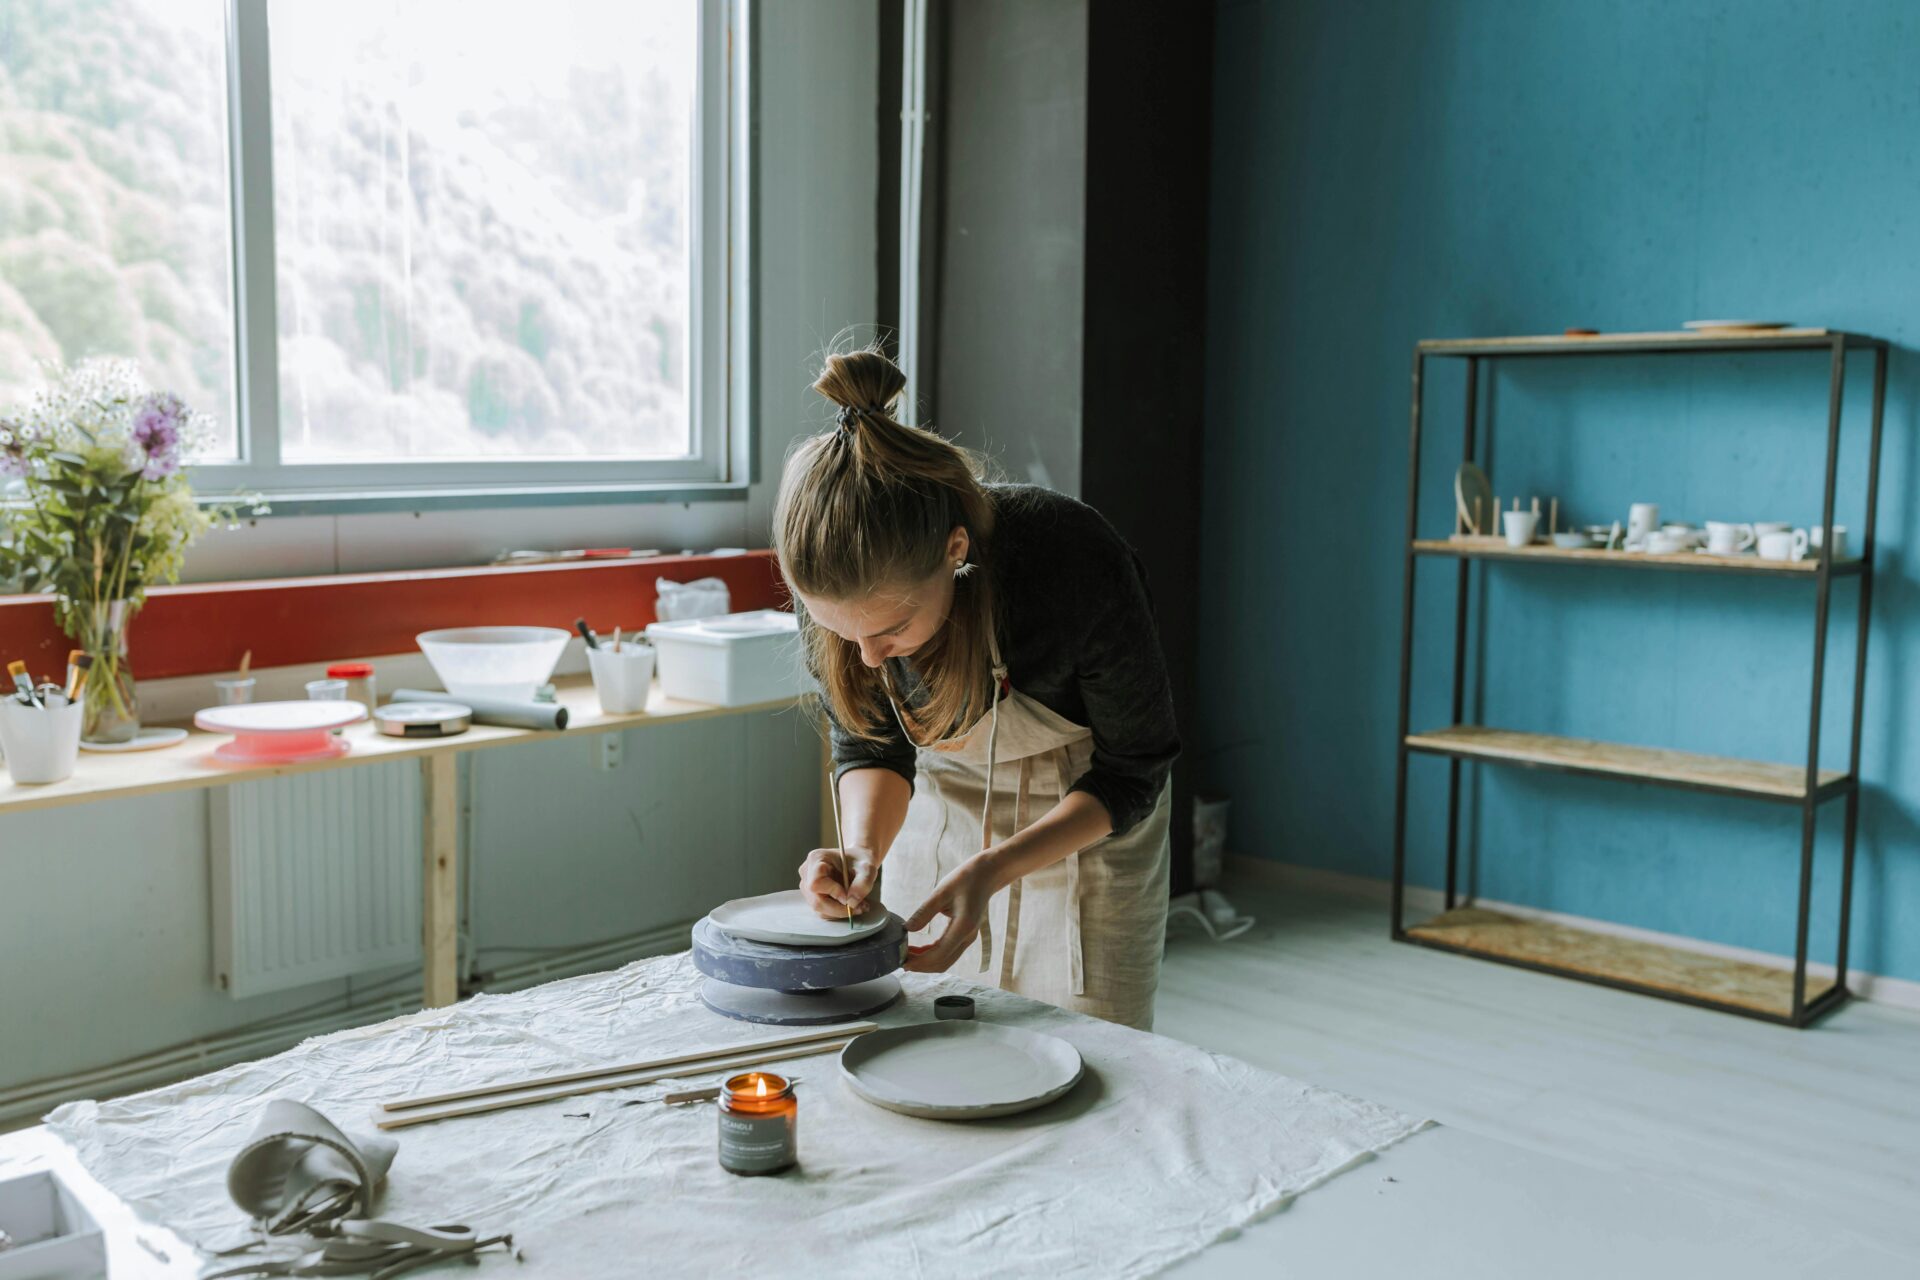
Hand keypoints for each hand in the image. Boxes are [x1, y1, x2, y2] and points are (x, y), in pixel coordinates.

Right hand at [799, 845, 879, 917]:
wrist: (857, 861)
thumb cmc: (860, 860)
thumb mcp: (867, 868)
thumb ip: (863, 883)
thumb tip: (851, 903)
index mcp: (816, 858)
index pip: (816, 883)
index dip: (832, 893)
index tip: (850, 897)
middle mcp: (807, 872)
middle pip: (816, 900)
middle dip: (839, 908)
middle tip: (860, 908)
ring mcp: (807, 885)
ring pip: (819, 909)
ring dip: (840, 912)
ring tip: (859, 906)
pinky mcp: (812, 896)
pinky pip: (822, 911)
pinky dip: (838, 912)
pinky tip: (851, 906)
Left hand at [903, 854, 1001, 972]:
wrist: (987, 874)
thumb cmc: (965, 878)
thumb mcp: (941, 891)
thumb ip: (924, 912)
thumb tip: (907, 929)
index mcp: (963, 926)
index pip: (939, 954)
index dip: (920, 962)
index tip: (902, 961)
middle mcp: (968, 937)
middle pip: (942, 963)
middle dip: (921, 966)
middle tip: (900, 961)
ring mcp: (968, 937)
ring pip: (946, 960)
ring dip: (926, 962)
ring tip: (907, 956)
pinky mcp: (965, 935)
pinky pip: (948, 952)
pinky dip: (933, 954)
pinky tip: (919, 950)